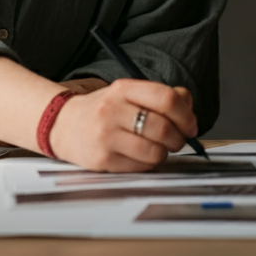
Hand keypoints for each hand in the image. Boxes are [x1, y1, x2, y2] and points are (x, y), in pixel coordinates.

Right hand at [48, 79, 197, 171]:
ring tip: (160, 148)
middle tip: (179, 140)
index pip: (165, 98)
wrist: (63, 125)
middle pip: (162, 127)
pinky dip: (149, 163)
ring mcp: (105, 136)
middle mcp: (112, 110)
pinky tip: (142, 156)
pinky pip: (140, 167)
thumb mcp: (130, 93)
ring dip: (165, 153)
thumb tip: (189, 109)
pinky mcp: (102, 160)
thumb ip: (162, 96)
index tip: (191, 125)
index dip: (186, 114)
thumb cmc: (105, 110)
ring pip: (154, 151)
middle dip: (179, 138)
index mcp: (123, 89)